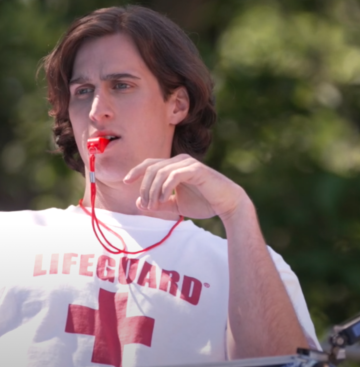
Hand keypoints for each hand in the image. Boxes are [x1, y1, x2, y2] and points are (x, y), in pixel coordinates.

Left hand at [123, 154, 249, 221]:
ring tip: (155, 205)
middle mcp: (181, 161)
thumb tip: (140, 203)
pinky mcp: (196, 170)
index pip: (151, 164)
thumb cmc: (204, 203)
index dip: (136, 170)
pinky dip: (165, 188)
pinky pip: (174, 175)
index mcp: (175, 166)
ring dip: (154, 191)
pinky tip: (164, 199)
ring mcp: (189, 164)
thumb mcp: (177, 206)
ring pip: (161, 172)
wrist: (227, 204)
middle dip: (145, 188)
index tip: (125, 181)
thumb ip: (159, 204)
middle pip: (152, 168)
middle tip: (147, 205)